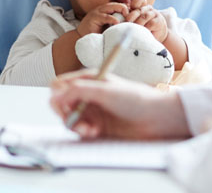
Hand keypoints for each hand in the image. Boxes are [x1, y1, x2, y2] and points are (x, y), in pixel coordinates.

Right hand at [50, 71, 191, 139]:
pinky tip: (95, 132)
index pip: (61, 85)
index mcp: (90, 79)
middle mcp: (89, 93)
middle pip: (62, 104)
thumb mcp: (105, 91)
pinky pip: (80, 130)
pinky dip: (84, 132)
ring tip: (90, 129)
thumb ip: (78, 91)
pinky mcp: (98, 125)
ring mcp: (93, 110)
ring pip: (69, 119)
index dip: (57, 97)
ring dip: (76, 125)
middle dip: (66, 114)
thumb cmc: (137, 99)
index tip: (63, 108)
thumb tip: (55, 96)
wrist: (156, 118)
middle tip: (76, 121)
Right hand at [76, 2, 127, 36]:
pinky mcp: (94, 18)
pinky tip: (117, 22)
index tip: (135, 17)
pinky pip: (105, 17)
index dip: (128, 10)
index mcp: (107, 10)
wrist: (82, 38)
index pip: (120, 6)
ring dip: (121, 11)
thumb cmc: (97, 33)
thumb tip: (131, 23)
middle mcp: (102, 9)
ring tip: (127, 18)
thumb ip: (118, 23)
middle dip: (126, 9)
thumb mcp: (109, 27)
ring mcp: (98, 12)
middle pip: (118, 4)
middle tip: (132, 17)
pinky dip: (112, 19)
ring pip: (112, 7)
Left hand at [126, 0, 167, 42]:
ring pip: (145, 16)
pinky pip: (151, 23)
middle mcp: (148, 8)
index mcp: (141, 7)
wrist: (157, 33)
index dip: (135, 3)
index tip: (128, 10)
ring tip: (133, 28)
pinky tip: (142, 31)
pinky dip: (146, 28)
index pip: (140, 0)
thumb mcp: (135, 21)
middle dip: (132, 15)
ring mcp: (154, 14)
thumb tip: (120, 19)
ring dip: (138, 23)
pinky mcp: (159, 21)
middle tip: (127, 21)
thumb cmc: (143, 27)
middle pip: (140, 9)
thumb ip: (130, 19)